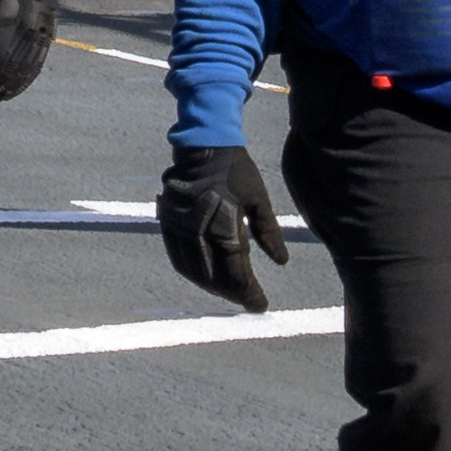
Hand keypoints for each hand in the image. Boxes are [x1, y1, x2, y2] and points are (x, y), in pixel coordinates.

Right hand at [158, 143, 295, 311]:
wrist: (203, 144)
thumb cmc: (236, 170)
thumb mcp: (259, 199)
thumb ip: (269, 233)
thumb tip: (281, 262)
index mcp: (223, 226)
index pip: (236, 272)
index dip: (249, 292)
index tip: (260, 305)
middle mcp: (198, 231)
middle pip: (214, 277)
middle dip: (232, 293)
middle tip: (248, 300)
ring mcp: (180, 227)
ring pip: (192, 271)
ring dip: (211, 287)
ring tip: (228, 292)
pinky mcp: (168, 222)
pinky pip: (177, 256)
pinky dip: (191, 272)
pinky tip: (204, 276)